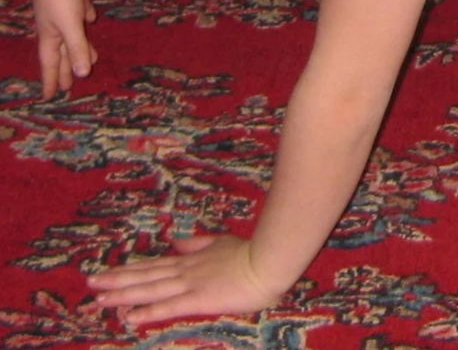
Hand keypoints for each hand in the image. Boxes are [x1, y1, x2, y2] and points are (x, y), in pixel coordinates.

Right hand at [30, 0, 98, 96]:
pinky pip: (78, 11)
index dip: (51, 80)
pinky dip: (84, 17)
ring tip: (91, 58)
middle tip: (69, 85)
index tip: (50, 97)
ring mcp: (59, 8)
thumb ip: (77, 47)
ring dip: (79, 46)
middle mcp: (51, 23)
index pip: (50, 63)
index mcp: (49, 34)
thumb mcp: (71, 24)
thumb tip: (81, 74)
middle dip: (65, 68)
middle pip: (60, 51)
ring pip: (70, 32)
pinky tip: (92, 17)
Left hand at [86, 235, 284, 327]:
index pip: (154, 266)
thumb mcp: (222, 242)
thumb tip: (176, 241)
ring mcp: (189, 284)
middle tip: (90, 282)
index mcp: (191, 259)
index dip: (129, 270)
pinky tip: (129, 316)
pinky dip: (147, 311)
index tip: (107, 272)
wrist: (269, 260)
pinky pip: (168, 306)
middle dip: (116, 280)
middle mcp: (184, 271)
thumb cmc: (251, 253)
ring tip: (99, 298)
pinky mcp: (198, 299)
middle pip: (145, 275)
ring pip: (150, 289)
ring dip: (123, 294)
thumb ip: (199, 243)